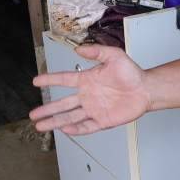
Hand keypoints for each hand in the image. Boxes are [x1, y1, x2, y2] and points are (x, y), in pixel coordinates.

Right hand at [29, 44, 151, 134]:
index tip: (35, 81)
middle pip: (63, 104)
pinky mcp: (103, 120)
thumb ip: (96, 51)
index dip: (50, 80)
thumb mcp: (114, 56)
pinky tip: (65, 130)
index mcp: (87, 79)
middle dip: (47, 109)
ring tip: (40, 126)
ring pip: (70, 117)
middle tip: (32, 115)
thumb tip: (78, 49)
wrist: (146, 89)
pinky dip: (76, 129)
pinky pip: (87, 126)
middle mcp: (87, 95)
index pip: (64, 79)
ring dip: (55, 122)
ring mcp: (94, 109)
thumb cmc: (131, 72)